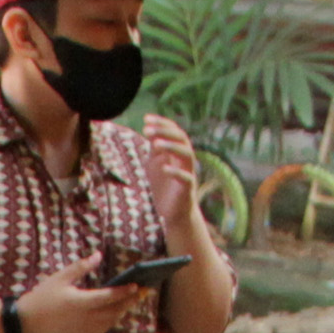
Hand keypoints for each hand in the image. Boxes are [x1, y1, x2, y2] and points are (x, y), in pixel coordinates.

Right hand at [12, 263, 143, 332]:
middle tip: (145, 291)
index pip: (109, 296)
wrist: (27, 324)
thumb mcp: (60, 278)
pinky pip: (103, 329)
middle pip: (115, 310)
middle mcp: (86, 318)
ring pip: (111, 321)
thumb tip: (98, 255)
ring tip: (132, 300)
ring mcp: (85, 330)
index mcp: (81, 302)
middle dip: (131, 301)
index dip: (125, 291)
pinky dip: (111, 320)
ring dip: (122, 311)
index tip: (138, 285)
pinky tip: (115, 312)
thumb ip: (81, 267)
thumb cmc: (42, 298)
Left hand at [137, 115, 204, 230]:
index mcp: (178, 152)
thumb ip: (154, 149)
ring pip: (187, 154)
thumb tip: (149, 130)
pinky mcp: (188, 190)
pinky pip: (186, 178)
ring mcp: (188, 173)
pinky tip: (164, 168)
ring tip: (155, 144)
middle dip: (165, 131)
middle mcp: (185, 159)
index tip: (145, 119)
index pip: (174, 131)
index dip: (161, 123)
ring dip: (171, 147)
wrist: (174, 213)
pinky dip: (175, 172)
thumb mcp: (155, 164)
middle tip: (147, 129)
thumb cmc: (164, 186)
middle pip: (182, 138)